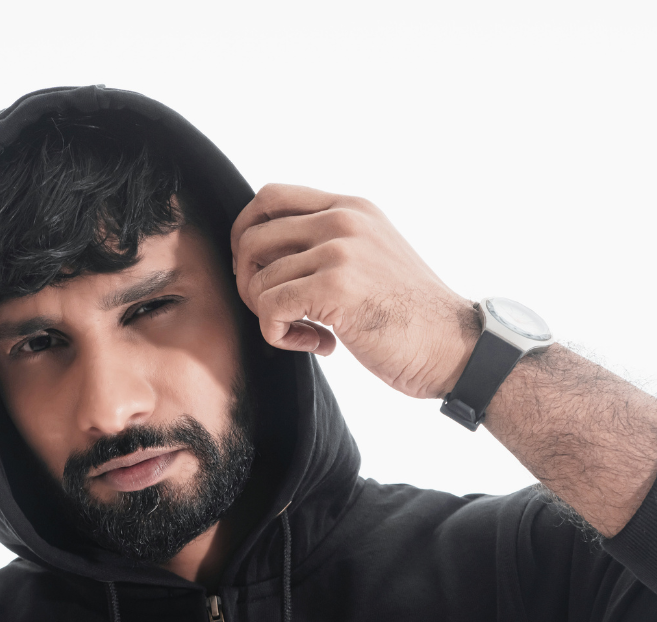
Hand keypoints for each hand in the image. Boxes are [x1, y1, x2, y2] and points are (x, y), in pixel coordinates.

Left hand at [231, 184, 478, 398]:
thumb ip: (326, 243)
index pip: (269, 197)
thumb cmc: (408, 315)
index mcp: (350, 207)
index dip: (246, 235)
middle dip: (249, 282)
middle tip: (276, 311)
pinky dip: (281, 336)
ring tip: (310, 332)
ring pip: (257, 282)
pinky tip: (319, 344)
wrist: (454, 346)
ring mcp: (340, 250)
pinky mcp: (335, 287)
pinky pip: (269, 310)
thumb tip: (260, 253)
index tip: (258, 273)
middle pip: (250, 238)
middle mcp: (343, 220)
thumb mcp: (369, 256)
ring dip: (271, 319)